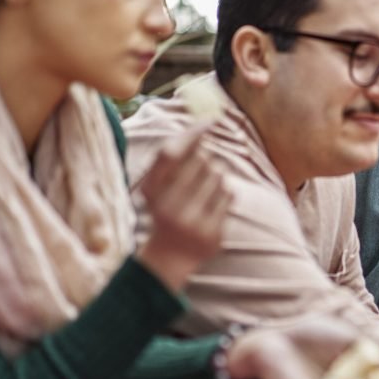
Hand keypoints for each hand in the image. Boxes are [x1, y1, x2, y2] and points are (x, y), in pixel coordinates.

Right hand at [135, 124, 231, 291]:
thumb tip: (201, 127)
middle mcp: (168, 207)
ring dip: (216, 177)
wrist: (169, 257)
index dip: (191, 133)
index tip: (209, 121)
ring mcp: (191, 221)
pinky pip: (229, 196)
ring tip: (203, 193)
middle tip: (200, 172)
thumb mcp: (157, 189)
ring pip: (219, 176)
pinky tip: (212, 206)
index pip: (171, 153)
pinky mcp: (211, 232)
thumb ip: (172, 162)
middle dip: (205, 160)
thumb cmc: (164, 212)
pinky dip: (224, 195)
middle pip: (200, 161)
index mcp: (150, 192)